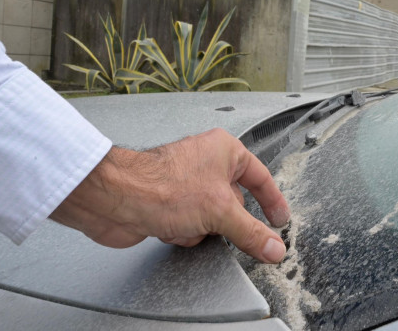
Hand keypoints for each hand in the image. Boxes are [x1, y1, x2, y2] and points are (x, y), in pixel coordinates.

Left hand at [49, 128, 289, 262]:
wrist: (116, 199)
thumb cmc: (162, 186)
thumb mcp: (220, 212)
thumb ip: (251, 232)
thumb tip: (274, 247)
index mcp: (224, 150)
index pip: (260, 178)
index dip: (272, 201)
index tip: (280, 221)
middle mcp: (205, 163)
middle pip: (234, 203)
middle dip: (225, 221)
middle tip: (225, 229)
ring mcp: (186, 184)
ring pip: (212, 219)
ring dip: (201, 229)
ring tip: (186, 222)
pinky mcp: (169, 203)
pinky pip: (191, 226)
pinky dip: (183, 232)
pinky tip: (169, 227)